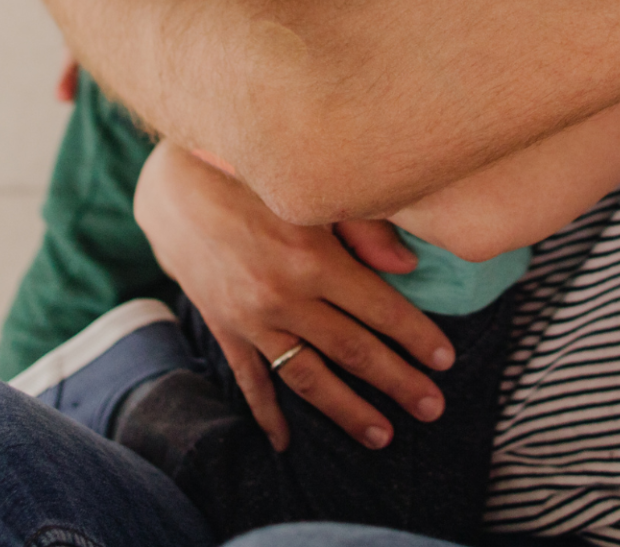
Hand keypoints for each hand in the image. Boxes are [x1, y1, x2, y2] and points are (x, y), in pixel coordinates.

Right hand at [135, 140, 453, 451]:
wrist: (173, 185)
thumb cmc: (254, 176)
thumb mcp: (311, 190)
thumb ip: (364, 228)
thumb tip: (408, 267)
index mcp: (312, 257)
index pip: (379, 309)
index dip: (416, 336)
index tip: (446, 361)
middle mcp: (282, 296)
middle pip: (351, 350)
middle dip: (397, 382)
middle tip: (433, 408)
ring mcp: (250, 319)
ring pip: (307, 377)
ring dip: (346, 410)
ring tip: (381, 435)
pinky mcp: (224, 327)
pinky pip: (249, 379)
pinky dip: (268, 412)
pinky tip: (285, 442)